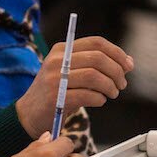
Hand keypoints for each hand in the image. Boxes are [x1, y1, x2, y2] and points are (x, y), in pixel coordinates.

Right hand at [15, 37, 134, 137]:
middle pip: (98, 58)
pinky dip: (100, 99)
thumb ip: (93, 64)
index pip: (96, 43)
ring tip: (113, 93)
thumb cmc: (56, 92)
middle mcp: (57, 61)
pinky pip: (88, 95)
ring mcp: (55, 79)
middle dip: (117, 71)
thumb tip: (127, 62)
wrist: (28, 114)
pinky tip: (100, 101)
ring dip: (110, 86)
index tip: (128, 66)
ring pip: (95, 76)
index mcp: (62, 49)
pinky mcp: (56, 97)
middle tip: (122, 84)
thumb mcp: (70, 71)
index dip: (117, 53)